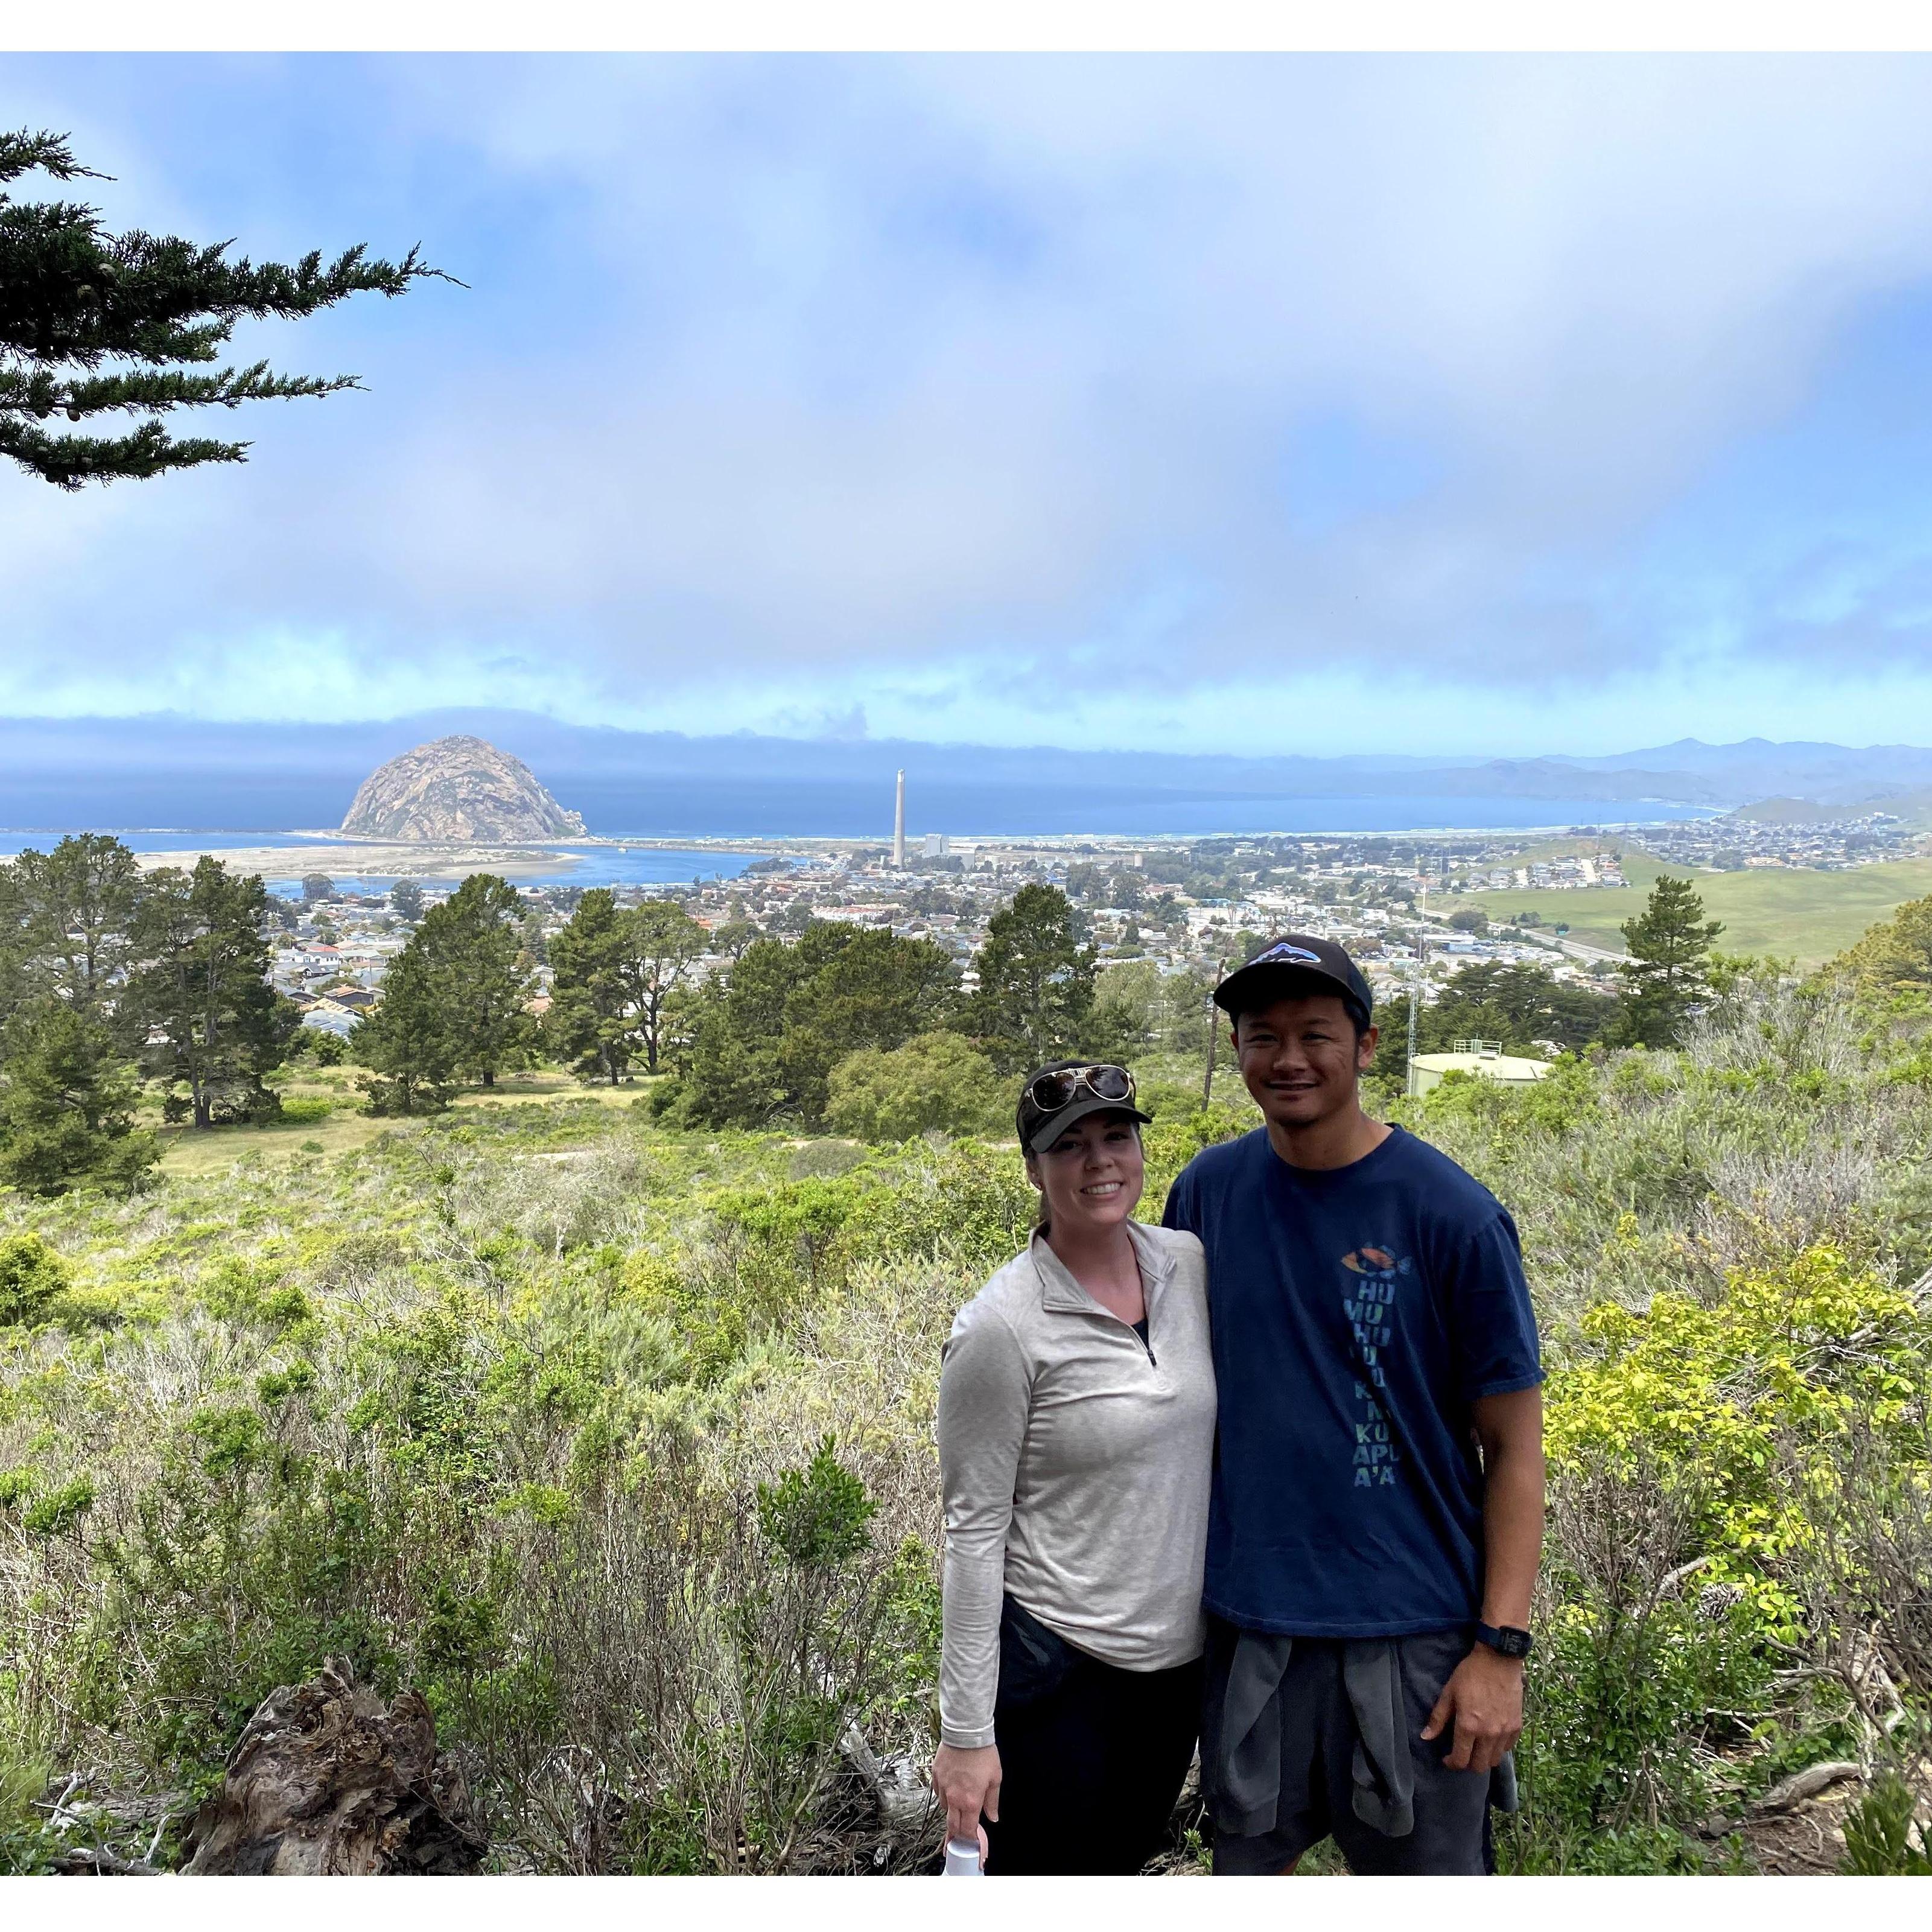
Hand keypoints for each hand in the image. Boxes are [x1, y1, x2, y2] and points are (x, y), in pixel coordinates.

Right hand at [931, 1743, 1001, 1846]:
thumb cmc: (983, 1753)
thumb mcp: (995, 1778)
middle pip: (952, 1825)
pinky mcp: (935, 1776)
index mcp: (970, 1801)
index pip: (967, 1830)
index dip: (970, 1839)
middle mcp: (954, 1798)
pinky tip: (950, 1789)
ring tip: (959, 1806)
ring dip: (952, 1811)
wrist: (966, 1732)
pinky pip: (938, 1792)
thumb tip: (993, 1817)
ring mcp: (942, 1787)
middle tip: (960, 1837)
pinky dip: (944, 1795)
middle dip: (956, 1834)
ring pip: (944, 1808)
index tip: (972, 1841)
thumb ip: (992, 1802)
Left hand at [1420, 1644, 1523, 1773]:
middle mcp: (1488, 1734)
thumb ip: (1438, 1718)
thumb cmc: (1470, 1674)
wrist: (1498, 1660)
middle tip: (1461, 1753)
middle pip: (1479, 1766)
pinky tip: (1490, 1738)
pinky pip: (1507, 1748)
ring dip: (1483, 1758)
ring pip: (1494, 1761)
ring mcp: (1504, 1732)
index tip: (1447, 1758)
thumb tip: (1425, 1737)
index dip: (1451, 1763)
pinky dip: (1497, 1748)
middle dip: (1467, 1764)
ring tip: (1476, 1747)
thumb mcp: (1449, 1693)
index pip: (1460, 1759)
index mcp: (1468, 1726)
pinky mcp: (1516, 1727)